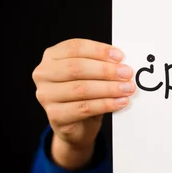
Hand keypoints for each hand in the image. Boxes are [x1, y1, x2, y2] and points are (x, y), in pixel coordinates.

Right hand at [32, 38, 134, 167]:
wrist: (77, 124)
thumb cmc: (85, 93)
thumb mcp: (91, 74)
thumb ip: (101, 64)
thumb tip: (122, 62)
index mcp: (52, 56)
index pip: (75, 48)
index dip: (99, 51)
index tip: (120, 56)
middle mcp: (44, 74)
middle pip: (76, 68)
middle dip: (105, 70)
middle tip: (127, 73)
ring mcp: (46, 95)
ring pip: (81, 89)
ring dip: (109, 88)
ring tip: (127, 89)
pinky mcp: (54, 116)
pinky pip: (84, 108)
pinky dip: (105, 104)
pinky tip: (120, 102)